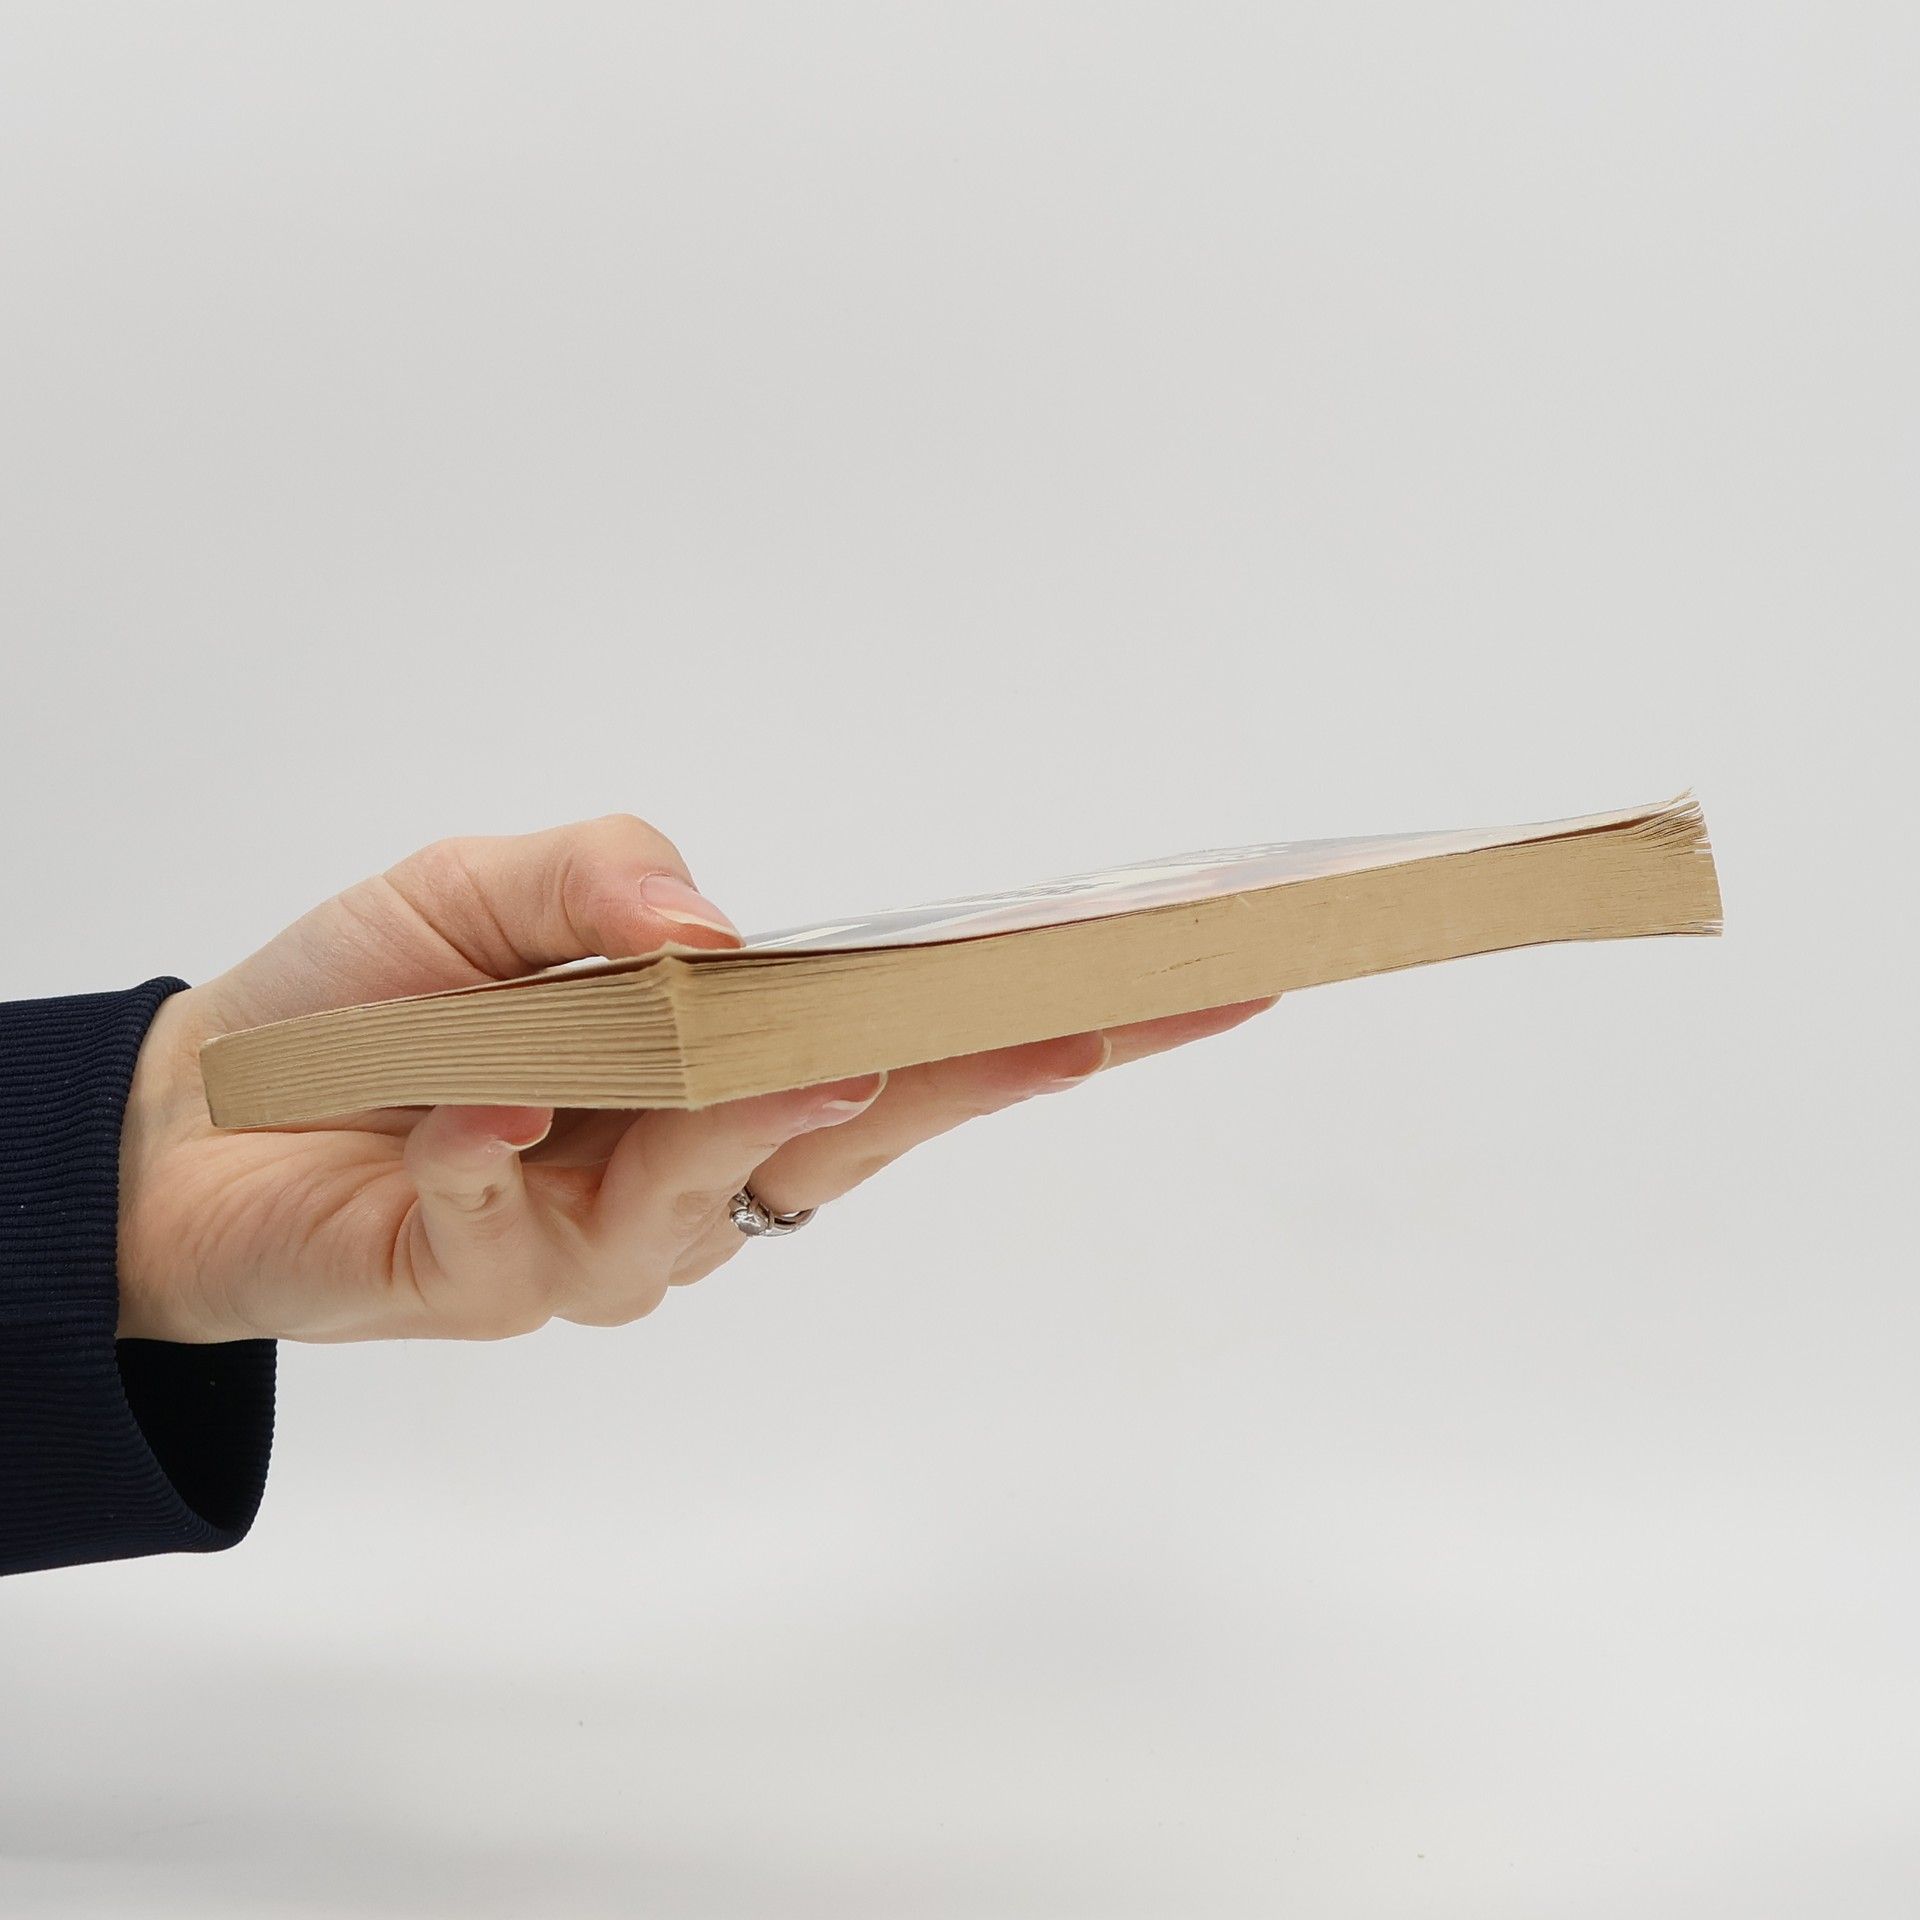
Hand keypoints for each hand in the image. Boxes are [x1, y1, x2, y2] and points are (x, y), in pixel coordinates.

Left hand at [116, 815, 1275, 1343]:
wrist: (199, 1110)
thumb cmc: (376, 996)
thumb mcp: (488, 887)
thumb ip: (604, 878)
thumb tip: (715, 930)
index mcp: (729, 1060)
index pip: (916, 1037)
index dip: (1043, 1013)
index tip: (1183, 976)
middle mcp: (702, 1162)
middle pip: (878, 1124)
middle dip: (991, 1071)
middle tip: (1084, 1019)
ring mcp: (614, 1237)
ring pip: (714, 1188)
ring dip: (748, 1120)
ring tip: (781, 1062)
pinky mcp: (498, 1279)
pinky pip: (520, 1221)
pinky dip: (499, 1154)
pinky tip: (477, 1110)